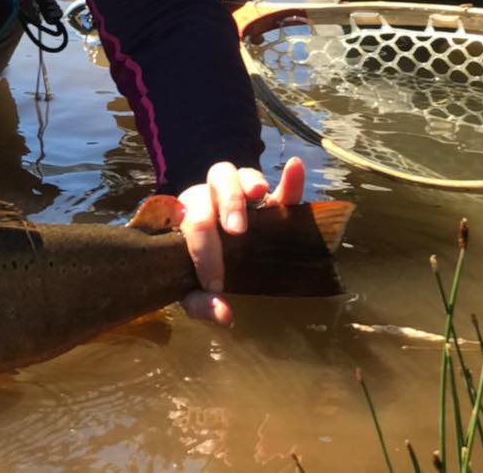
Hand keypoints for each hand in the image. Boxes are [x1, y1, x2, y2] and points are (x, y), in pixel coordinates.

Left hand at [177, 156, 305, 325]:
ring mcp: (237, 196)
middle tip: (236, 231)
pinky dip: (289, 179)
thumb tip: (225, 314)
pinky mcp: (268, 203)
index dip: (202, 252)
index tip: (215, 284)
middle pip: (213, 184)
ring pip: (234, 173)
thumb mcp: (192, 288)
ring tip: (259, 194)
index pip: (192, 223)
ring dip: (247, 182)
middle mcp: (208, 197)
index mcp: (186, 215)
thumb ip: (201, 302)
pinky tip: (296, 167)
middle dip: (225, 205)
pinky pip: (279, 188)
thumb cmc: (195, 267)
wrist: (210, 251)